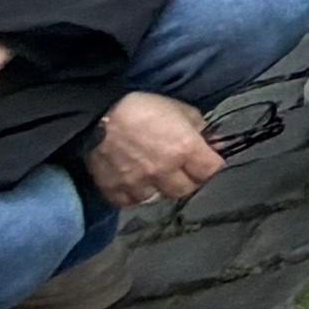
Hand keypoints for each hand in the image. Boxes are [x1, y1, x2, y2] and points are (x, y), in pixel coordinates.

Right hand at [81, 90, 223, 208]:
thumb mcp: (179, 109)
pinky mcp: (114, 190)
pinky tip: (134, 182)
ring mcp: (138, 183)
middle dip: (188, 180)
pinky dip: (134, 194)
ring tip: (154, 174)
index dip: (210, 165)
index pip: (211, 170)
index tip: (206, 161)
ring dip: (159, 188)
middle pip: (186, 190)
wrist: (98, 114)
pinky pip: (130, 202)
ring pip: (158, 198)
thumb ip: (198, 128)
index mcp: (184, 149)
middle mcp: (163, 171)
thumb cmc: (142, 106)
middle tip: (182, 169)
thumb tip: (211, 143)